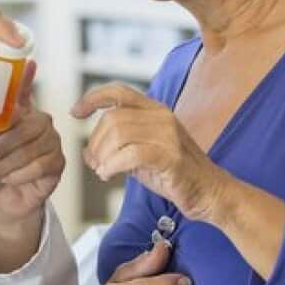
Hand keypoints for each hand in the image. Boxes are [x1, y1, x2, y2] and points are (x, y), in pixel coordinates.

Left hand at [0, 61, 65, 230]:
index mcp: (19, 113)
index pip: (23, 91)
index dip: (26, 77)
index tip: (29, 62)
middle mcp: (39, 121)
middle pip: (26, 125)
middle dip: (0, 145)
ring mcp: (52, 141)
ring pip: (30, 148)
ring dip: (4, 163)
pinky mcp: (58, 163)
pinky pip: (39, 165)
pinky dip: (18, 175)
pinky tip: (7, 179)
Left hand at [71, 83, 230, 222]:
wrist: (210, 192)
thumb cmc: (174, 174)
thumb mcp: (140, 155)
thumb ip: (116, 147)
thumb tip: (86, 152)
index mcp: (154, 110)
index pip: (118, 92)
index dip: (92, 98)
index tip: (75, 113)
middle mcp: (161, 116)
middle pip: (112, 118)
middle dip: (95, 142)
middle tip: (94, 163)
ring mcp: (168, 135)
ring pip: (118, 134)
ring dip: (102, 155)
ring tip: (103, 171)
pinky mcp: (170, 156)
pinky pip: (131, 154)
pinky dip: (112, 165)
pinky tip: (110, 175)